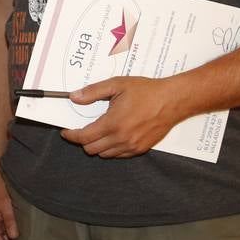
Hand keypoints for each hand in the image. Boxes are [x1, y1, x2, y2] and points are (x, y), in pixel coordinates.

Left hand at [60, 76, 182, 157]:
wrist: (172, 100)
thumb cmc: (147, 91)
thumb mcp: (117, 85)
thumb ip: (93, 91)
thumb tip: (74, 97)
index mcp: (113, 123)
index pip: (83, 137)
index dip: (71, 135)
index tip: (66, 132)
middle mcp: (121, 138)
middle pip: (91, 149)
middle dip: (82, 140)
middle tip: (81, 130)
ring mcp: (132, 146)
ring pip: (105, 154)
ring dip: (97, 145)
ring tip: (98, 132)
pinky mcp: (141, 149)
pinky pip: (119, 155)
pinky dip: (111, 149)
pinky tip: (113, 136)